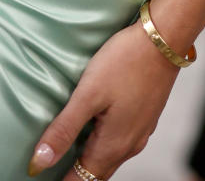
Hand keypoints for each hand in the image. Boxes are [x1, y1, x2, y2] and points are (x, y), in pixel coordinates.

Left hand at [27, 21, 180, 177]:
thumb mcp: (88, 94)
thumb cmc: (125, 61)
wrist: (164, 38)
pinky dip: (104, 145)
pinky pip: (122, 142)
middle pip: (97, 173)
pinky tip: (95, 128)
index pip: (82, 180)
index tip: (42, 175)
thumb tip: (39, 163)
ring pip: (111, 159)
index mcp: (113, 146)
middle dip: (76, 175)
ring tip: (68, 152)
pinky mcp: (146, 116)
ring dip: (90, 161)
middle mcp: (130, 145)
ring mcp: (141, 131)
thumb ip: (64, 129)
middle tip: (51, 167)